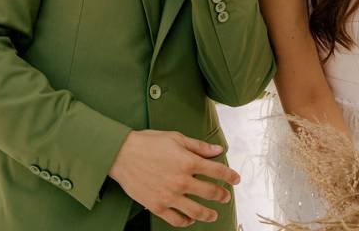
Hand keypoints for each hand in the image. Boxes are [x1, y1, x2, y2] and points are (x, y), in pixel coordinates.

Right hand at [108, 129, 239, 226]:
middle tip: (225, 197)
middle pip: (210, 192)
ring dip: (208, 214)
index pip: (218, 171)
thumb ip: (199, 146)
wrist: (121, 154)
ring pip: (196, 211)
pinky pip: (176, 219)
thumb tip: (218, 151)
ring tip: (213, 215)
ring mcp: (169, 195)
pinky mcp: (157, 205)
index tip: (237, 180)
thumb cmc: (149, 142)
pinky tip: (190, 219)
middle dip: (221, 195)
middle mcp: (182, 181)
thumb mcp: (176, 138)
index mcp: (188, 162)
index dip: (230, 176)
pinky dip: (186, 222)